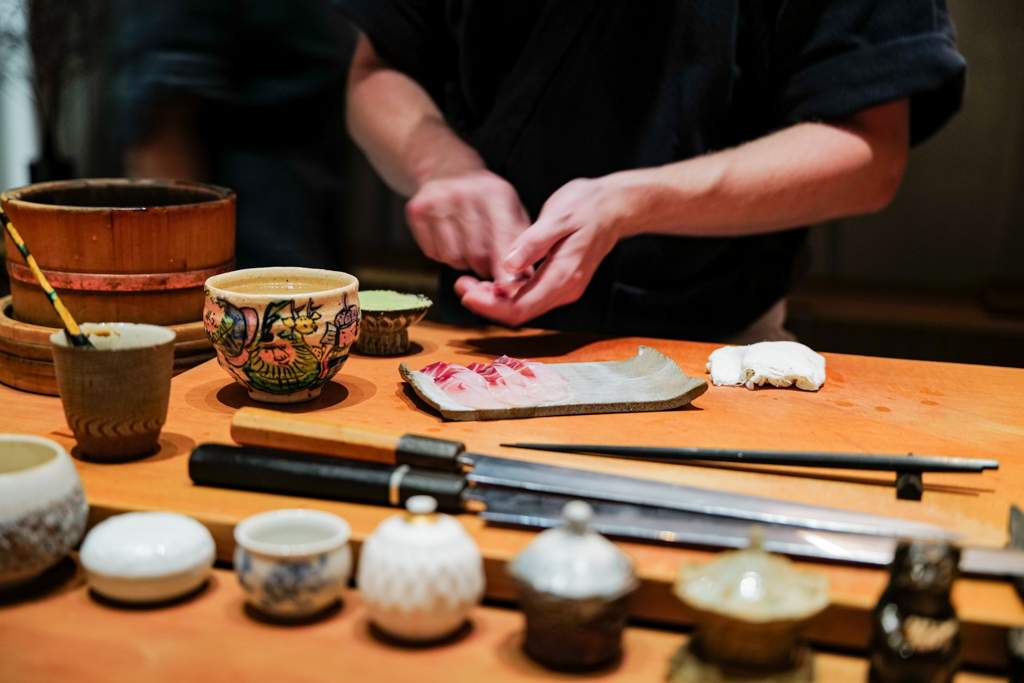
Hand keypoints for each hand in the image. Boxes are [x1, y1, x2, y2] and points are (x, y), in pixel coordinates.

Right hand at [405, 170, 529, 282]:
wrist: (446, 167)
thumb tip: (522, 281)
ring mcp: (437, 201)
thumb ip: (520, 242)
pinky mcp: (417, 210)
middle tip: (487, 262)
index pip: (502, 240)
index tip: (506, 287)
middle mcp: (464, 194)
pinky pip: (434, 253)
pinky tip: (450, 238)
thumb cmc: (486, 197)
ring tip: (467, 244)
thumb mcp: (510, 208)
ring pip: (454, 258)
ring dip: (464, 262)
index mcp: (495, 193)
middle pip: (477, 254)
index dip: (505, 268)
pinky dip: (445, 255)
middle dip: (485, 267)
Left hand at [455, 176, 629, 326]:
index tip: (466, 292)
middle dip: (486, 303)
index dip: (490, 305)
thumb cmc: (588, 206)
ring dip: (494, 299)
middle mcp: (563, 290)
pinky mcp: (558, 282)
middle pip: (518, 312)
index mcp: (563, 277)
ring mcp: (562, 289)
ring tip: (470, 281)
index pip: (520, 306)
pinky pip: (528, 297)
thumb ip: (533, 243)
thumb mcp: (558, 217)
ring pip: (522, 306)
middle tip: (461, 284)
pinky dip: (507, 292)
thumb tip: (508, 266)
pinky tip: (491, 279)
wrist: (614, 207)